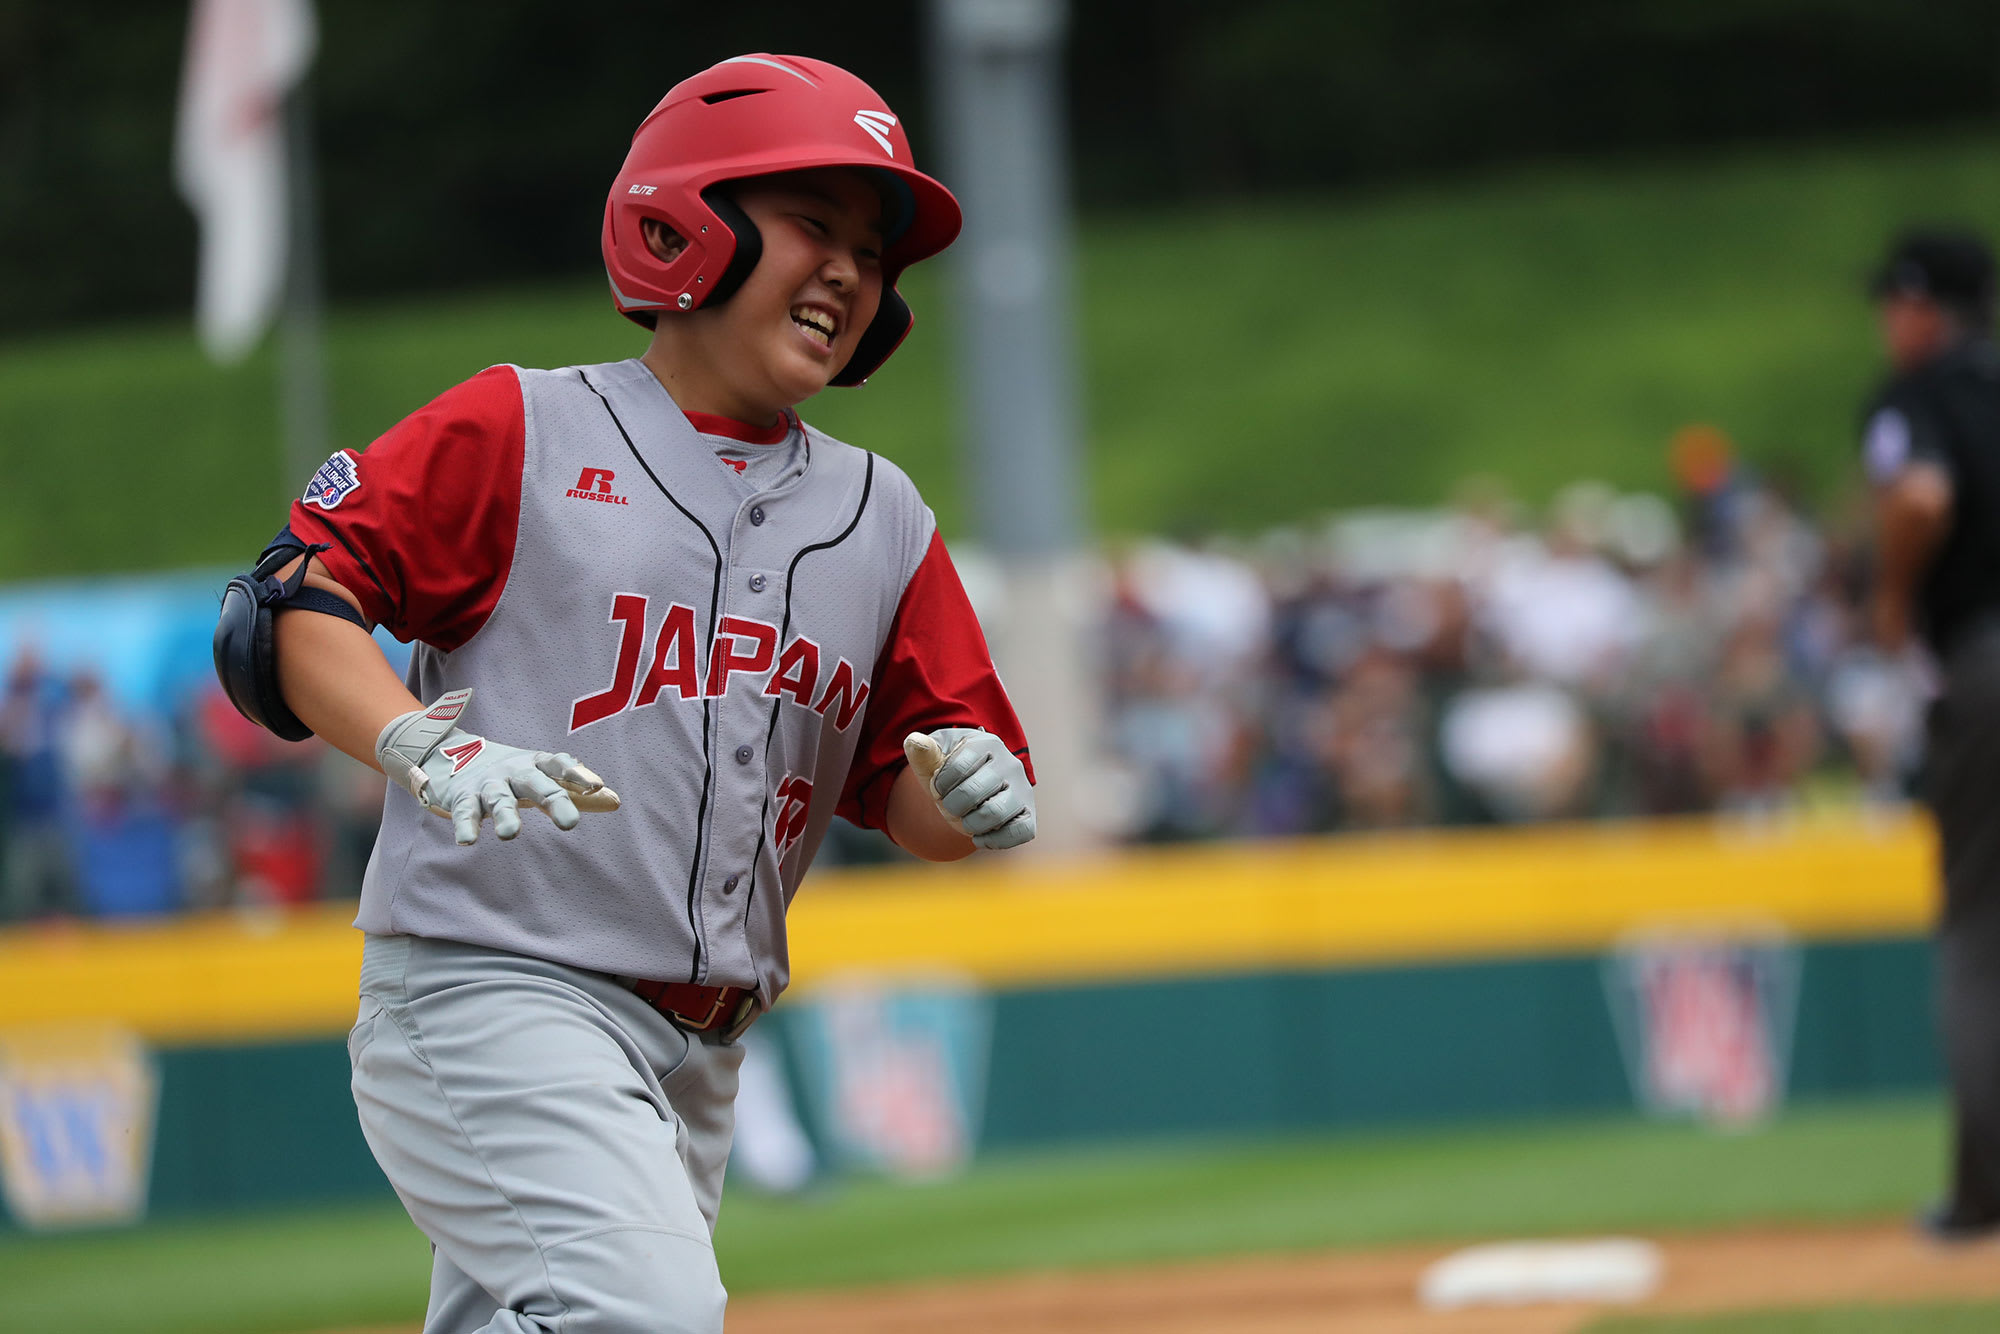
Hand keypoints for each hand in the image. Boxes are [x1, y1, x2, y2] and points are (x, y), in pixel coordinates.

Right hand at [376, 688, 619, 844]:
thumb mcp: (541, 776)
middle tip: (570, 824)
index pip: (559, 765)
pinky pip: (464, 811)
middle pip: (536, 783)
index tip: (596, 787)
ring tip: (511, 834)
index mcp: (536, 763)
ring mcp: (487, 783)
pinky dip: (465, 825)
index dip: (577, 774)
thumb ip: (577, 791)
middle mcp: (513, 770)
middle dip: (553, 800)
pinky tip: (468, 840)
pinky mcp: (461, 796)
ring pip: (498, 798)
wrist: (446, 754)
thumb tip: (616, 802)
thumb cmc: (510, 773)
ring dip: (505, 815)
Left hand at [902, 727, 1035, 850]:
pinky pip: (1019, 833)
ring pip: (994, 813)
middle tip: (952, 805)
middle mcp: (1010, 763)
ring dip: (969, 824)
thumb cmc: (951, 774)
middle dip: (952, 805)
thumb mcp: (933, 762)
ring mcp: (1023, 789)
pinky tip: (980, 836)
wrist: (971, 792)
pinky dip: (994, 841)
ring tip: (966, 819)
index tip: (940, 786)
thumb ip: (922, 753)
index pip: (956, 768)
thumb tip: (915, 741)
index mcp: (986, 743)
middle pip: (972, 792)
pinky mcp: (1029, 815)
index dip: (940, 785)